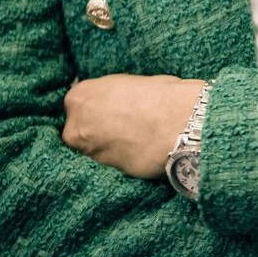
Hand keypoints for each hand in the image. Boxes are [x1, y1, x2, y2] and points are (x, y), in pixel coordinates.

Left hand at [63, 74, 205, 178]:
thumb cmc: (162, 96)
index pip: (80, 102)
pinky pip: (110, 164)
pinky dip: (121, 159)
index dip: (98, 106)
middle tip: (124, 125)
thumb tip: (118, 101)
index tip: (113, 109)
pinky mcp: (106, 173)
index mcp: (80, 96)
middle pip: (80, 129)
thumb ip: (114, 95)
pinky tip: (139, 151)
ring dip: (109, 146)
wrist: (181, 124)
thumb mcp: (132, 83)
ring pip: (94, 149)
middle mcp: (76, 126)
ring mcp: (89, 152)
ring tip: (135, 140)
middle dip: (98, 129)